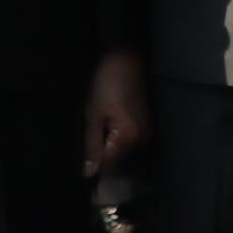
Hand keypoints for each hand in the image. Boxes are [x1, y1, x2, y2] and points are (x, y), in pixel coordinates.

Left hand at [82, 48, 151, 175]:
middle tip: (94, 126)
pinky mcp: (147, 124)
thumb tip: (89, 171)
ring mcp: (147, 130)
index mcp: (128, 135)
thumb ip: (92, 146)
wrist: (126, 61)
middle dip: (102, 148)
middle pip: (116, 157)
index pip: (108, 163)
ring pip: (122, 148)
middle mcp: (142, 136)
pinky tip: (112, 118)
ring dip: (110, 141)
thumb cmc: (107, 83)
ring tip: (103, 119)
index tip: (85, 150)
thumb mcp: (93, 115)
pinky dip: (118, 134)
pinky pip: (129, 138)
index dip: (93, 160)